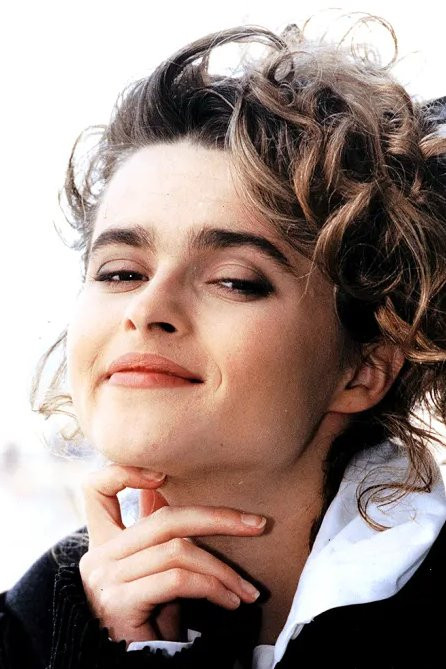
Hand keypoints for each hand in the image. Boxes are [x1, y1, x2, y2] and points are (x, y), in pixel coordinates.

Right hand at [79, 465, 265, 643]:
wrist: (135, 667)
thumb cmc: (149, 619)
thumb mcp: (154, 571)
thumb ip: (157, 534)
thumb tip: (171, 490)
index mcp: (103, 541)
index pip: (96, 488)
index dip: (124, 472)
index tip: (163, 475)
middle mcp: (99, 554)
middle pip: (164, 519)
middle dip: (218, 519)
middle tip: (257, 524)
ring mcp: (106, 577)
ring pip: (178, 551)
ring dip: (223, 569)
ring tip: (246, 589)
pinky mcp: (120, 600)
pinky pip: (178, 580)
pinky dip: (213, 587)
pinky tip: (231, 600)